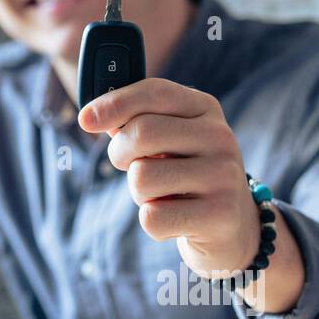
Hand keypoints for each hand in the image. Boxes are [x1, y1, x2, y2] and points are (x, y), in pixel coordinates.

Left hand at [77, 77, 259, 279]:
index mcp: (205, 109)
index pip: (155, 92)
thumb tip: (91, 115)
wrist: (233, 226)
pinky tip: (175, 220)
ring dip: (139, 193)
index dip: (115, 103)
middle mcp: (220, 137)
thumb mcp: (169, 140)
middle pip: (141, 133)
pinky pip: (153, 217)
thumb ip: (135, 122)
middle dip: (120, 154)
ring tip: (162, 195)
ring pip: (142, 178)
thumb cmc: (186, 174)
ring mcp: (223, 176)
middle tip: (130, 166)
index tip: (85, 119)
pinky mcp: (219, 215)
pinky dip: (152, 223)